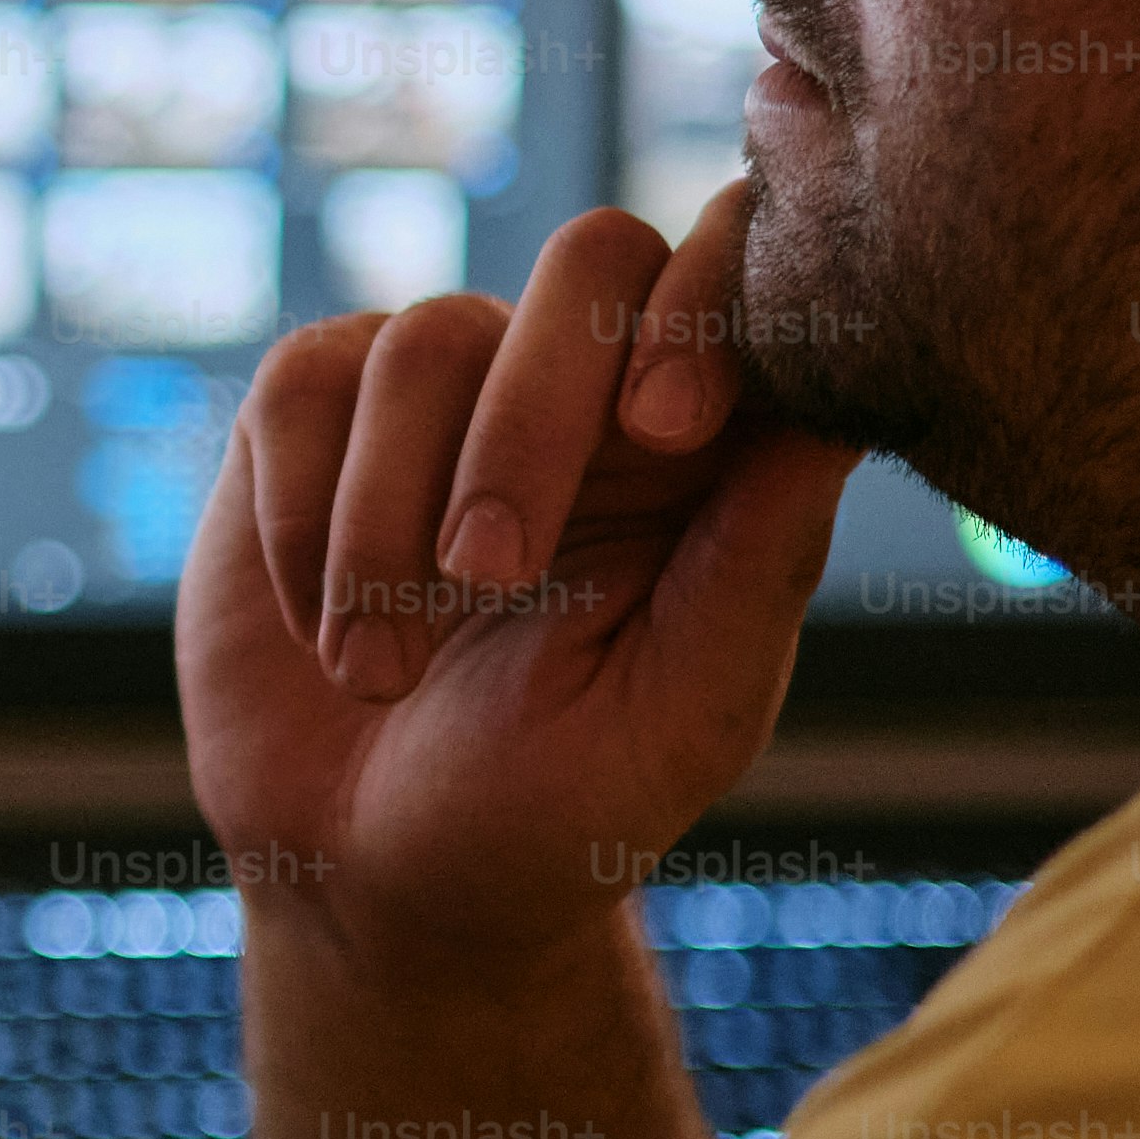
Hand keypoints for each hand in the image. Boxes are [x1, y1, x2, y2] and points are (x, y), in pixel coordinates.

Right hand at [181, 183, 859, 990]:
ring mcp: (447, 389)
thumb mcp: (679, 715)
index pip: (746, 277)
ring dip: (389, 523)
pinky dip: (301, 518)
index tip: (665, 428)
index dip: (712, 304)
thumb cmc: (553, 809)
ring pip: (427, 339)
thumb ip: (759, 563)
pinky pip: (305, 386)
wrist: (366, 876)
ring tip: (377, 673)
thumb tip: (838, 411)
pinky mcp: (313, 415)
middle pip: (590, 262)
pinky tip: (317, 624)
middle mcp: (588, 388)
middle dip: (531, 419)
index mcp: (713, 450)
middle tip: (486, 577)